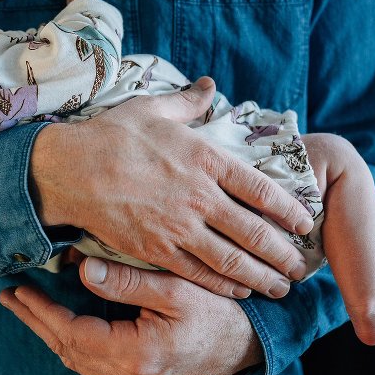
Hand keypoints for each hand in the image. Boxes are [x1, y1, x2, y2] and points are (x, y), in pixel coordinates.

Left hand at [0, 257, 263, 374]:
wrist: (248, 346)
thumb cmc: (218, 314)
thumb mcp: (176, 290)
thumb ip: (128, 282)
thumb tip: (82, 269)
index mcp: (134, 355)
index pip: (71, 333)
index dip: (43, 310)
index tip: (22, 289)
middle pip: (66, 348)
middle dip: (36, 320)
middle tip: (11, 296)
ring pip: (76, 358)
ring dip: (49, 330)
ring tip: (28, 307)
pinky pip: (91, 362)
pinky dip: (69, 340)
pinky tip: (61, 324)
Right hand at [30, 77, 313, 298]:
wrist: (69, 170)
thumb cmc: (111, 136)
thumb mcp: (151, 109)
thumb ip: (187, 102)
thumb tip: (208, 86)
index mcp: (205, 159)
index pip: (262, 189)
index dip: (290, 209)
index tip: (306, 221)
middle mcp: (199, 196)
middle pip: (255, 231)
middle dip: (284, 252)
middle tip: (301, 265)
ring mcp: (179, 226)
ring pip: (232, 259)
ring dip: (263, 275)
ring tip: (282, 286)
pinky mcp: (157, 249)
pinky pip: (199, 272)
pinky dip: (224, 284)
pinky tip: (240, 289)